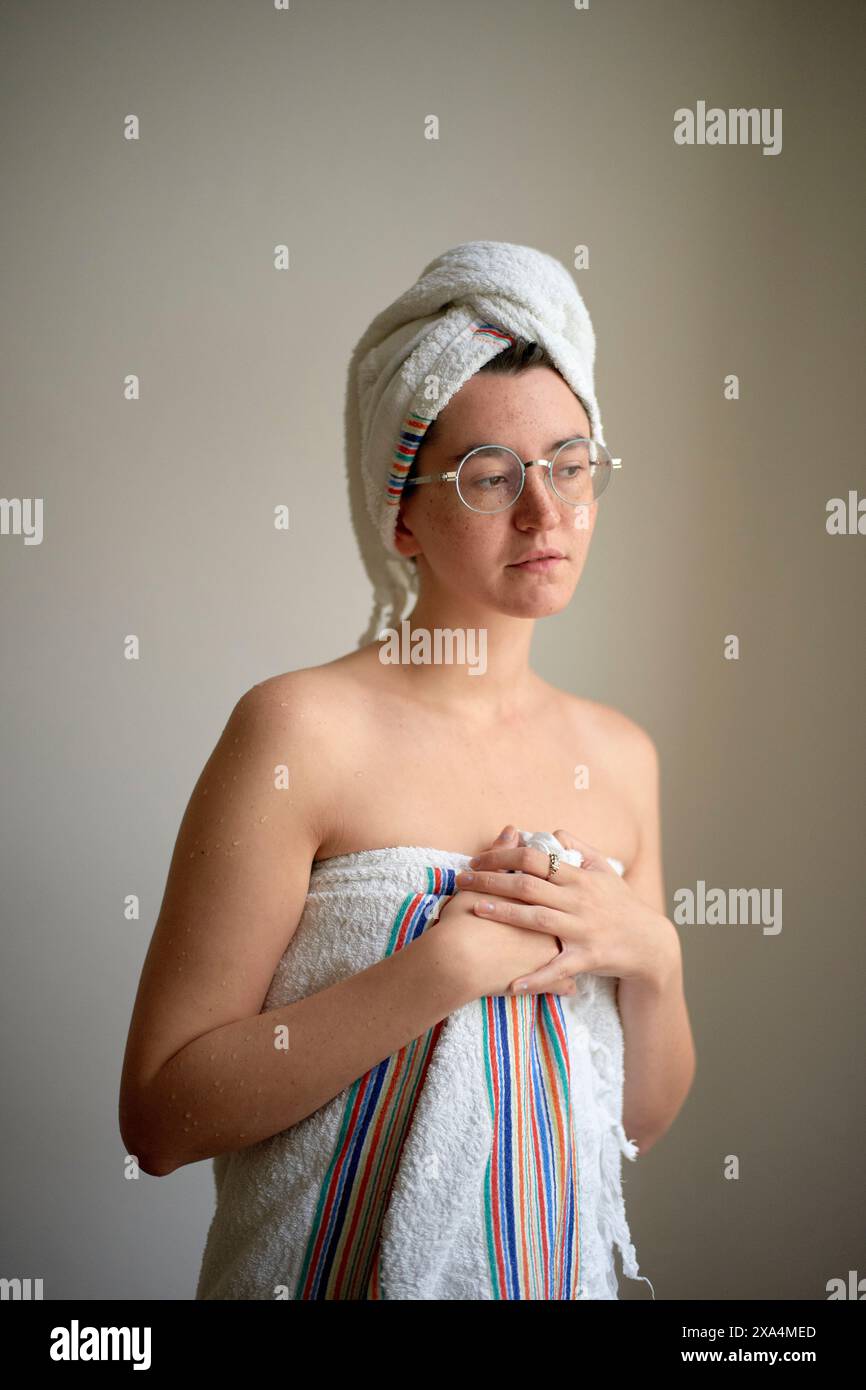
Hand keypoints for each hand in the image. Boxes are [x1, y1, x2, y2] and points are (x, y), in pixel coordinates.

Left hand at [455, 825, 675, 996]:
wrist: (650, 943)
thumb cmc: (621, 904)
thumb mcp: (604, 870)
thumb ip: (578, 847)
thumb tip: (551, 831)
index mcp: (578, 877)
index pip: (534, 858)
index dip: (502, 855)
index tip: (478, 860)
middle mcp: (578, 900)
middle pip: (528, 885)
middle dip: (491, 880)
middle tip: (462, 880)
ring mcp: (582, 930)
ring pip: (538, 919)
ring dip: (504, 914)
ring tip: (476, 909)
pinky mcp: (587, 958)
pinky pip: (557, 969)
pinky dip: (535, 977)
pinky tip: (511, 983)